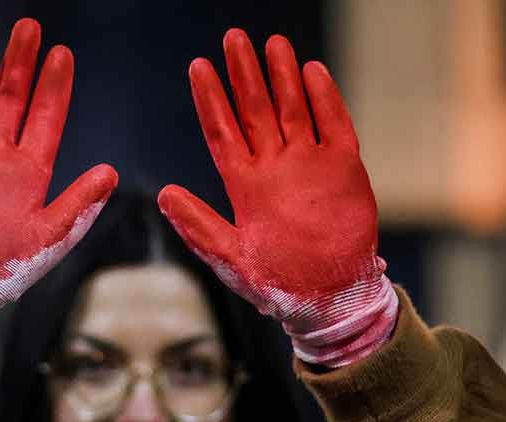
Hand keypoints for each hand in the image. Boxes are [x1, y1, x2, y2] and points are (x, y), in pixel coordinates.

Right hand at [0, 17, 117, 355]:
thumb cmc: (0, 272)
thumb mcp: (47, 239)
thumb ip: (78, 205)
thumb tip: (111, 172)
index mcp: (29, 172)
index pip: (45, 118)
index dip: (53, 87)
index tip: (62, 54)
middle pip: (10, 98)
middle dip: (19, 63)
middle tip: (28, 27)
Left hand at [158, 30, 395, 366]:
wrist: (327, 299)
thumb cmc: (277, 284)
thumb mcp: (230, 258)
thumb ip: (199, 226)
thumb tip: (163, 195)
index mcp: (245, 185)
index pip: (223, 131)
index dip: (210, 99)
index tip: (198, 67)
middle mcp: (275, 167)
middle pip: (256, 109)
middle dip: (244, 74)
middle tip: (233, 38)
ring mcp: (309, 164)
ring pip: (293, 109)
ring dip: (282, 77)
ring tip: (272, 43)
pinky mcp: (342, 169)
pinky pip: (334, 125)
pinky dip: (325, 99)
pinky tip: (312, 72)